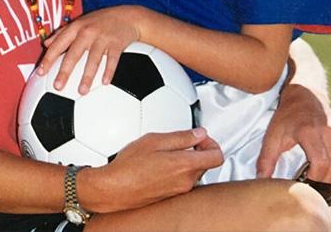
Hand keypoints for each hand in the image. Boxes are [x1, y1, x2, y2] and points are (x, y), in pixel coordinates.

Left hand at [36, 6, 144, 94]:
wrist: (128, 16)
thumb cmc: (101, 21)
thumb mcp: (80, 22)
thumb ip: (62, 32)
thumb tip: (46, 43)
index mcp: (76, 27)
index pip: (58, 44)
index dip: (49, 59)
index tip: (41, 73)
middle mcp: (88, 32)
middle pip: (74, 53)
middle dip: (65, 71)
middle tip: (58, 87)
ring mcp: (103, 37)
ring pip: (93, 59)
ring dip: (87, 76)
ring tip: (82, 91)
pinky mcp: (117, 43)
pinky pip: (112, 59)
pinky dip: (108, 71)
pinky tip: (104, 82)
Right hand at [82, 128, 222, 212]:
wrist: (114, 189)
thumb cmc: (129, 166)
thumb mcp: (154, 140)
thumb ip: (182, 137)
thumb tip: (199, 134)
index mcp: (186, 165)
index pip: (217, 156)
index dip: (212, 144)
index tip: (200, 138)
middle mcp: (186, 181)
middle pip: (206, 164)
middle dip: (199, 151)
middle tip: (183, 142)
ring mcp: (179, 191)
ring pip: (194, 173)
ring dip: (188, 161)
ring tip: (168, 153)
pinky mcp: (170, 196)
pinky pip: (183, 181)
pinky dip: (178, 171)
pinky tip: (161, 165)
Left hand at [256, 83, 330, 182]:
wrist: (304, 93)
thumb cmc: (287, 115)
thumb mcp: (273, 135)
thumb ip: (266, 158)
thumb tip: (261, 179)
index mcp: (309, 131)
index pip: (321, 164)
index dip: (314, 179)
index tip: (304, 183)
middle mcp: (329, 132)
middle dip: (325, 183)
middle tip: (311, 185)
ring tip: (318, 179)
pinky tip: (327, 171)